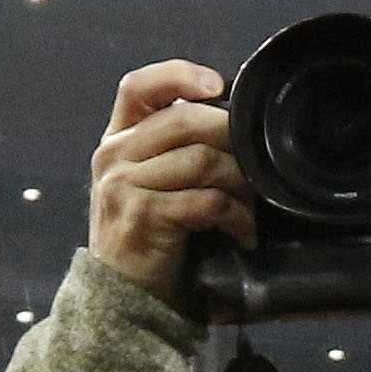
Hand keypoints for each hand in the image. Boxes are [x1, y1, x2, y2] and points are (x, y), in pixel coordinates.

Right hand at [83, 58, 247, 298]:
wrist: (120, 296)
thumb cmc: (146, 237)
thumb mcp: (147, 183)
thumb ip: (171, 149)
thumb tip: (233, 123)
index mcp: (116, 139)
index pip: (138, 87)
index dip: (178, 75)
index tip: (217, 84)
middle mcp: (113, 155)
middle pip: (185, 120)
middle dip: (232, 139)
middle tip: (257, 167)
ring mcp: (123, 185)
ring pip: (201, 160)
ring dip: (240, 184)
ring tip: (252, 208)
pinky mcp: (142, 216)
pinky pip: (206, 201)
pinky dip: (235, 216)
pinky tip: (243, 233)